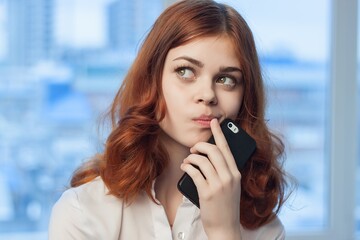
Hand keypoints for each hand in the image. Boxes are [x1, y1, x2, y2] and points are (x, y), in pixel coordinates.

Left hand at [180, 118, 241, 238]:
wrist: (225, 228)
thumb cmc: (225, 206)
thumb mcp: (231, 187)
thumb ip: (224, 171)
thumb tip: (209, 156)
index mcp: (236, 173)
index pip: (227, 148)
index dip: (219, 133)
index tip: (214, 122)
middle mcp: (229, 177)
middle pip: (213, 151)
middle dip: (200, 146)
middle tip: (194, 149)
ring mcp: (218, 185)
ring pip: (202, 160)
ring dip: (191, 157)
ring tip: (187, 161)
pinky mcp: (207, 193)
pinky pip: (194, 172)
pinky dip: (187, 166)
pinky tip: (184, 167)